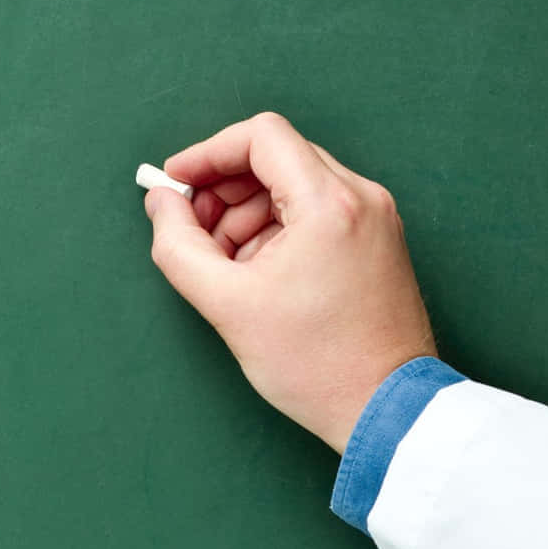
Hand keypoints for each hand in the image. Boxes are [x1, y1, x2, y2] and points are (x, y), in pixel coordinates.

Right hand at [141, 113, 435, 453]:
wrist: (386, 411)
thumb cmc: (316, 364)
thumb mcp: (226, 303)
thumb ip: (178, 243)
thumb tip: (161, 203)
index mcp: (330, 204)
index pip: (260, 137)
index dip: (207, 153)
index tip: (175, 182)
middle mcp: (361, 199)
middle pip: (275, 157)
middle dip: (223, 188)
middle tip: (192, 230)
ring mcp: (375, 219)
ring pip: (293, 185)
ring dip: (246, 212)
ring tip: (224, 265)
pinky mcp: (377, 242)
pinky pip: (315, 211)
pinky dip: (276, 229)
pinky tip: (256, 273)